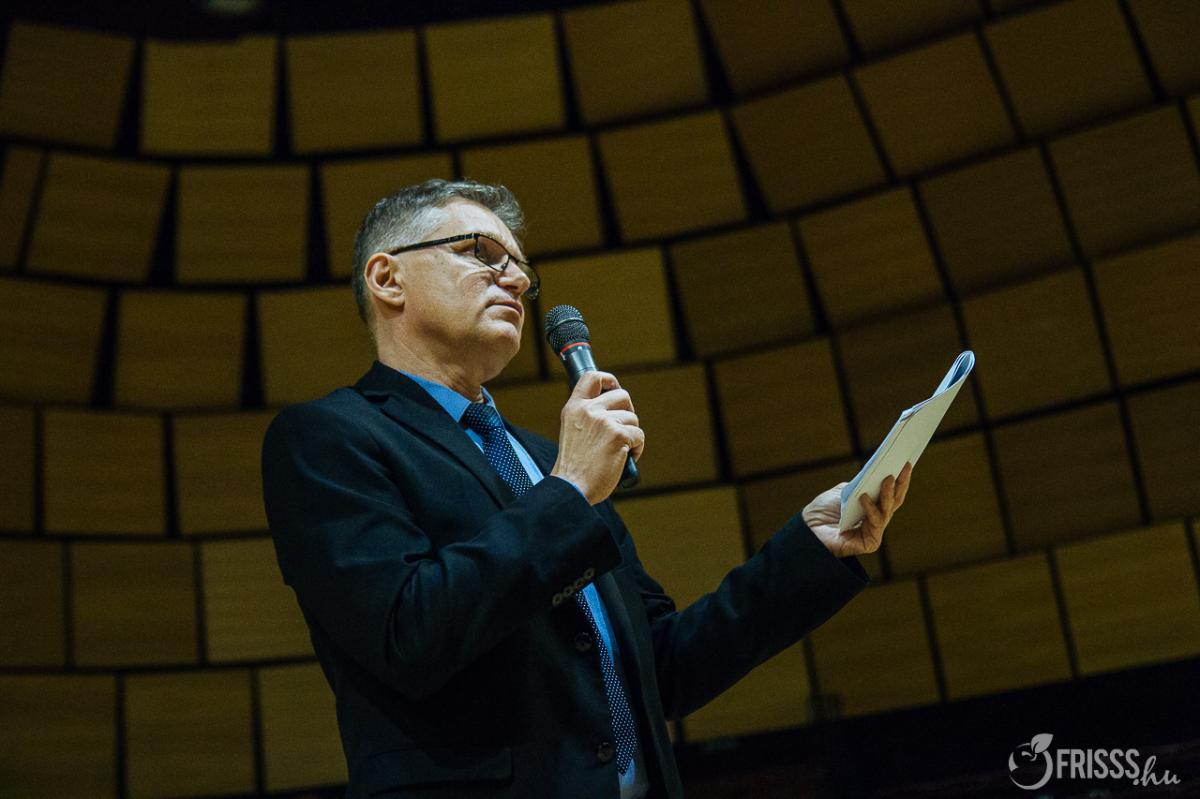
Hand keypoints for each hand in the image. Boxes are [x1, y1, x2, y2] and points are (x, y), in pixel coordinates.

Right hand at [550, 371, 643, 504]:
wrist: (571, 488)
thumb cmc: (574, 467)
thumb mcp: (572, 431)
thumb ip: (587, 416)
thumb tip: (614, 408)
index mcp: (574, 408)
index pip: (592, 377)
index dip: (609, 380)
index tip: (614, 389)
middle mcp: (588, 410)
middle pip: (622, 395)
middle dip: (628, 412)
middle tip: (622, 429)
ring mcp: (604, 421)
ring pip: (633, 418)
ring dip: (631, 435)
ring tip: (619, 451)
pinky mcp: (618, 435)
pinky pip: (639, 435)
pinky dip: (637, 449)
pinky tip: (624, 459)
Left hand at [803, 462, 912, 557]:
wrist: (807, 529)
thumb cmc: (823, 511)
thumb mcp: (843, 491)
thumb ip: (861, 483)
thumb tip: (878, 471)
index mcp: (872, 508)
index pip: (891, 493)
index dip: (900, 478)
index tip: (906, 462)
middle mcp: (876, 520)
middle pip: (894, 501)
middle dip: (900, 483)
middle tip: (904, 467)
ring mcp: (874, 532)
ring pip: (887, 511)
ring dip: (887, 493)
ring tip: (888, 478)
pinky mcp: (869, 543)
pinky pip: (874, 523)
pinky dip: (870, 509)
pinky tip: (864, 497)